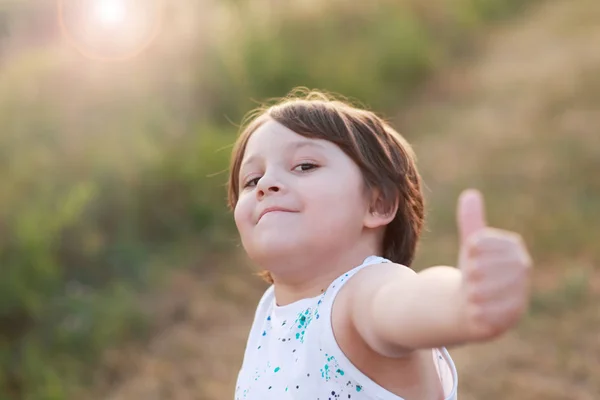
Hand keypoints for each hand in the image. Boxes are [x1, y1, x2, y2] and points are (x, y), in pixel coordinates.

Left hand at [457, 189, 532, 340]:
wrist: (474, 303)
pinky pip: (487, 313)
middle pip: (482, 267)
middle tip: (470, 278)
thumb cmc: (475, 270)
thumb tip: (471, 194)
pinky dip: (475, 311)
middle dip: (470, 272)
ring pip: (483, 290)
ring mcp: (519, 293)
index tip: (471, 253)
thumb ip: (472, 221)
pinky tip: (473, 309)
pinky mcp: (510, 317)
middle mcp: (521, 269)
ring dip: (471, 292)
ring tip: (470, 293)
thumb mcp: (472, 245)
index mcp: (513, 247)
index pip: (482, 243)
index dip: (471, 249)